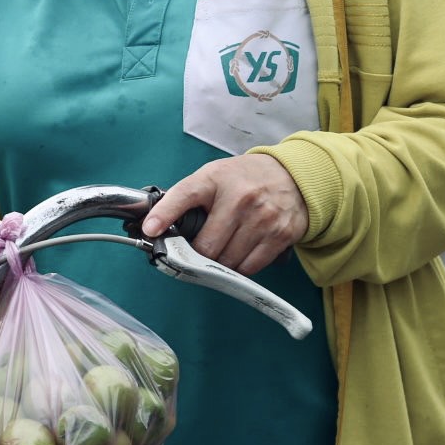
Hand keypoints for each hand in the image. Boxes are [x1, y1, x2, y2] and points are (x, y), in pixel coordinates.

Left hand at [141, 155, 308, 276]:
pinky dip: (239, 269)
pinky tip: (238, 254)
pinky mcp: (280, 235)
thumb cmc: (245, 179)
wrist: (293, 176)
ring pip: (227, 261)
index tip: (150, 230)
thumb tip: (158, 225)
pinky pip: (250, 267)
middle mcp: (240, 198)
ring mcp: (262, 218)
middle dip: (196, 255)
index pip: (184, 195)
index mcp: (216, 179)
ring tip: (220, 250)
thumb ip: (188, 197)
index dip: (164, 215)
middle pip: (206, 246)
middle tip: (193, 254)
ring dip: (218, 264)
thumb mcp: (214, 175)